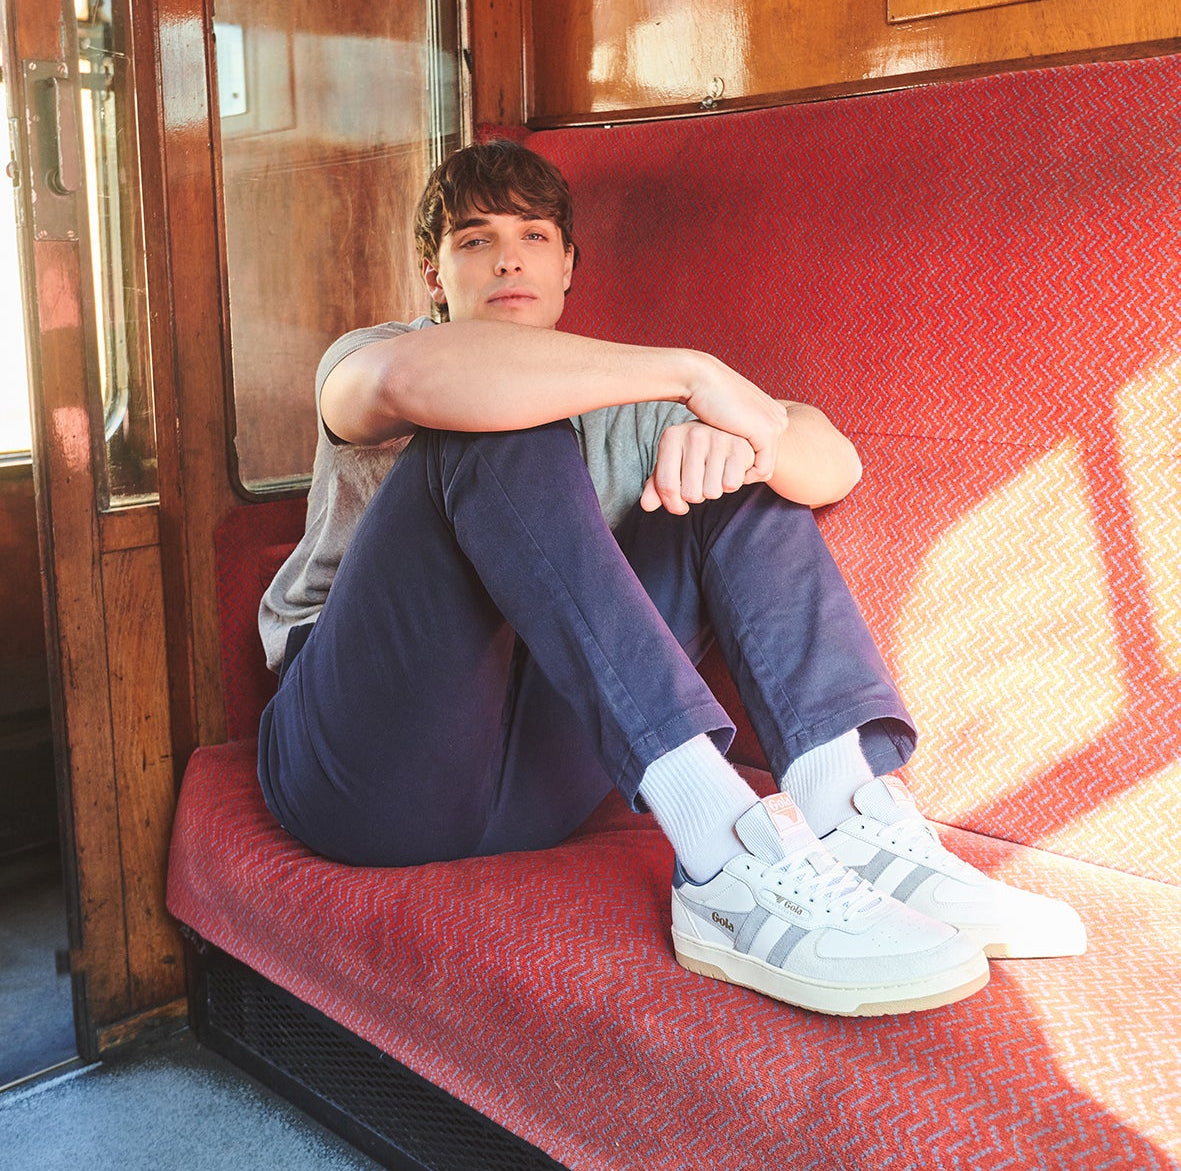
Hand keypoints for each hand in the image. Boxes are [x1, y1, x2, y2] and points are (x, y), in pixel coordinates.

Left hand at [641, 422, 756, 513]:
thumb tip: (646, 505)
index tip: (680, 507)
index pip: (667, 486)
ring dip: (714, 490)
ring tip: (715, 474)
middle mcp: (693, 434)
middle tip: (701, 482)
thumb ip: (657, 487)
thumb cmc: (694, 454)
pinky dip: (730, 485)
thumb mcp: (672, 466)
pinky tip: (728, 471)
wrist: (728, 433)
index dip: (673, 505)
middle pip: (691, 494)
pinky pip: (731, 485)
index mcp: (671, 437)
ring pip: (712, 492)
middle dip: (697, 496)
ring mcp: (718, 438)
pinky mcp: (739, 448)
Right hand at [681, 354, 789, 482]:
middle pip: (768, 461)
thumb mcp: (730, 417)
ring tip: (723, 471)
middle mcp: (779, 418)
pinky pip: (762, 469)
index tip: (723, 464)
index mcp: (773, 413)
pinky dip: (745, 476)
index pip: (767, 452)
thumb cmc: (707, 399)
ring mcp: (775, 424)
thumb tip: (737, 449)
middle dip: (746, 471)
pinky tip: (727, 471)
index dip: (745, 463)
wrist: (700, 380)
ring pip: (766, 468)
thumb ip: (740, 430)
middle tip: (722, 471)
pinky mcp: (766, 432)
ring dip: (744, 475)